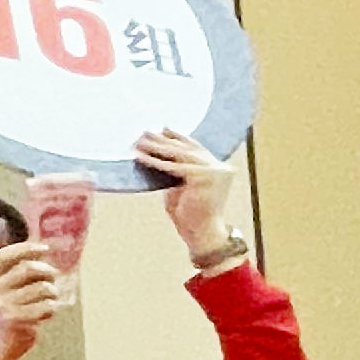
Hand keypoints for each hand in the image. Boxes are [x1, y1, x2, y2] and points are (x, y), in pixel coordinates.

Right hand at [0, 242, 70, 359]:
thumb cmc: (6, 315)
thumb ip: (17, 275)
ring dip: (53, 292)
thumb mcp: (3, 293)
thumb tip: (43, 250)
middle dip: (47, 271)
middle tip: (53, 278)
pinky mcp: (17, 320)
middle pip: (28, 269)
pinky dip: (52, 309)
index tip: (44, 249)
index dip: (25, 248)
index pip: (4, 256)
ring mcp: (3, 306)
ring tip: (51, 299)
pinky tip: (45, 315)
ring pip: (43, 288)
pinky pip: (47, 306)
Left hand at [135, 129, 240, 259]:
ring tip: (139, 141)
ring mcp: (215, 171)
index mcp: (217, 167)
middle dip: (163, 140)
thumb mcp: (182, 186)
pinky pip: (174, 167)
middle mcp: (220, 167)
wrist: (202, 231)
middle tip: (144, 132)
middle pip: (186, 149)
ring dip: (157, 147)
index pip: (195, 147)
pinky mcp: (205, 177)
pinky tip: (141, 157)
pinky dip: (156, 162)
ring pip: (180, 155)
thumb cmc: (190, 214)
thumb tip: (159, 155)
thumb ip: (177, 171)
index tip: (162, 128)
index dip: (178, 137)